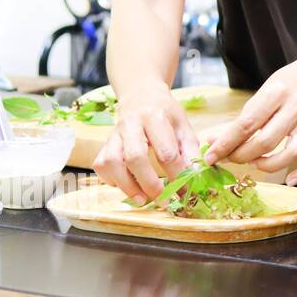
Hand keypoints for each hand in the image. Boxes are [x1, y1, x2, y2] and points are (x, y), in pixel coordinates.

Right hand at [92, 84, 199, 202]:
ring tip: (143, 200)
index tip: (186, 190)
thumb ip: (190, 150)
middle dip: (149, 183)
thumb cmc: (165, 113)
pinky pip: (101, 165)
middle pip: (135, 157)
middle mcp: (131, 124)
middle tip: (163, 200)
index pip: (166, 150)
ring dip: (127, 185)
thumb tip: (194, 175)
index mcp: (155, 117)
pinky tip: (127, 186)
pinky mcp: (104, 143)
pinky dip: (112, 179)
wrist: (141, 96)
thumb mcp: (183, 125)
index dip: (176, 174)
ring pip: (113, 162)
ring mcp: (114, 134)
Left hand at [203, 54, 296, 183]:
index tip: (210, 156)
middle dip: (242, 156)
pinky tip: (289, 180)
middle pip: (266, 141)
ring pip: (292, 153)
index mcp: (277, 93)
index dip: (225, 143)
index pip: (247, 124)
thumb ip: (244, 117)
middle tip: (230, 157)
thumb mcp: (265, 90)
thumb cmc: (290, 81)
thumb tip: (215, 141)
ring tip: (254, 162)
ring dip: (268, 164)